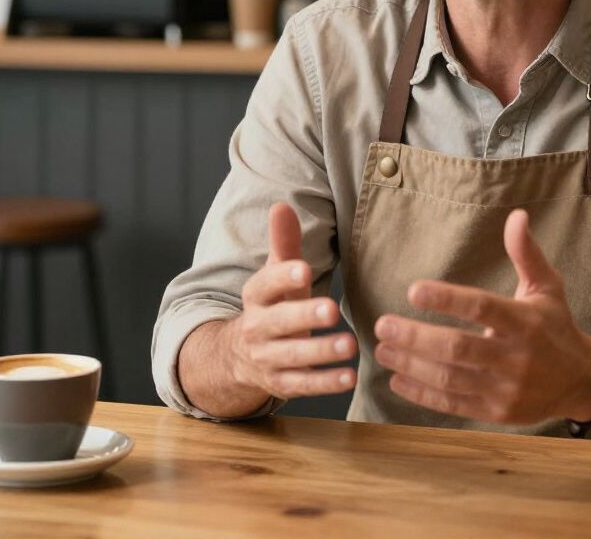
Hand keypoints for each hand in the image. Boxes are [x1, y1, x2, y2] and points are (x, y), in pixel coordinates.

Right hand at [225, 203, 356, 399]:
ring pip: (292, 356)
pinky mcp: (280, 384)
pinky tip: (350, 377)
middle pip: (279, 322)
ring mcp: (267, 358)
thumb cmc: (274, 303)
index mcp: (256, 295)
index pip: (266, 284)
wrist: (239, 356)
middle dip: (304, 317)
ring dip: (321, 352)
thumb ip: (283, 242)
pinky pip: (303, 385)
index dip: (284, 277)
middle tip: (332, 310)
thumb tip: (281, 205)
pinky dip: (326, 383)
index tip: (305, 270)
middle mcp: (257, 327)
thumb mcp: (276, 273)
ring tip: (351, 345)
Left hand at [373, 208, 590, 424]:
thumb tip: (516, 215)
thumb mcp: (546, 286)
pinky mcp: (497, 413)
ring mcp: (506, 389)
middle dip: (416, 337)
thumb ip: (526, 252)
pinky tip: (397, 379)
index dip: (446, 299)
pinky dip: (422, 393)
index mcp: (525, 321)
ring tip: (383, 349)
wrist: (580, 381)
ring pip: (450, 378)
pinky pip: (453, 404)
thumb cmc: (555, 325)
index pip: (481, 307)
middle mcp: (516, 357)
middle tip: (383, 325)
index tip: (413, 290)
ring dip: (412, 364)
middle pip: (458, 347)